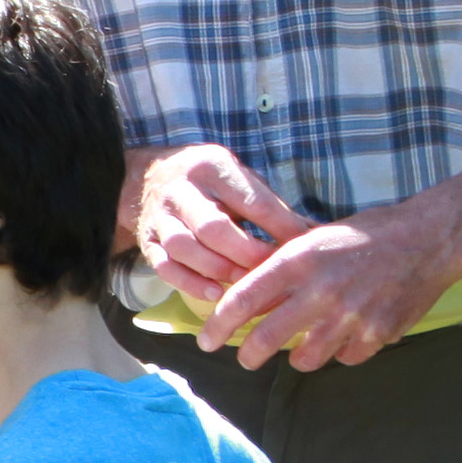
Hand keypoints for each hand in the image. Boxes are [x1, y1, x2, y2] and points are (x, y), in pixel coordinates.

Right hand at [127, 142, 315, 296]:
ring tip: (245, 284)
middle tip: (272, 271)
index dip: (280, 227)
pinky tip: (214, 294)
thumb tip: (315, 234)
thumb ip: (271, 206)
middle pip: (213, 227)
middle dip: (247, 253)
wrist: (149, 176)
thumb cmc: (210, 182)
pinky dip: (189, 283)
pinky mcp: (146, 240)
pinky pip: (163, 266)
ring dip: (217, 270)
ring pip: (184, 248)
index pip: (252, 201)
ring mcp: (160, 217)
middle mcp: (181, 190)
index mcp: (212, 167)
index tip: (303, 247)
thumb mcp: (240, 178)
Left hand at [193, 204, 461, 372]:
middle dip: (248, 355)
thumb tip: (245, 301)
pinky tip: (344, 337)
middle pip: (265, 339)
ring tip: (301, 346)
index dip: (218, 326)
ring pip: (304, 358)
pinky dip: (340, 352)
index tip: (207, 341)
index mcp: (298, 261)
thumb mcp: (313, 241)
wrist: (429, 239)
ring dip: (297, 356)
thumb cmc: (365, 236)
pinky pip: (344, 358)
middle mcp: (320, 290)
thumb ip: (280, 270)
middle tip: (245, 359)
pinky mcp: (378, 333)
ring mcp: (351, 315)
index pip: (242, 301)